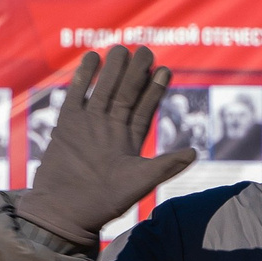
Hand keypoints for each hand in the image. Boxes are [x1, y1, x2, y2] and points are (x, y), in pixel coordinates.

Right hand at [13, 47, 195, 246]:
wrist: (66, 212)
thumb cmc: (105, 202)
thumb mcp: (141, 181)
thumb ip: (166, 165)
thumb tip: (195, 152)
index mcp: (130, 139)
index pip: (145, 106)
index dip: (156, 88)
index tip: (165, 68)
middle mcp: (110, 128)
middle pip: (125, 92)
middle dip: (135, 72)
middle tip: (144, 50)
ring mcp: (88, 124)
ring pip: (102, 89)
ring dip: (111, 70)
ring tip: (121, 48)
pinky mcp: (66, 125)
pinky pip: (76, 95)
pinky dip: (83, 77)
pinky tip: (91, 58)